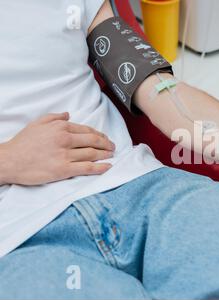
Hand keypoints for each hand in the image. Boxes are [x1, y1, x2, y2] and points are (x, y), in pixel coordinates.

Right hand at [0, 113, 114, 185]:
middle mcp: (65, 139)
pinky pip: (86, 168)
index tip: (104, 138)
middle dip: (106, 143)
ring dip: (105, 154)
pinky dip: (100, 167)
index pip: (86, 130)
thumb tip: (68, 114)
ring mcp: (65, 155)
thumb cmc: (22, 143)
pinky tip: (108, 167)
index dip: (99, 134)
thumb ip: (54, 117)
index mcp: (60, 127)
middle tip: (113, 146)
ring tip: (112, 155)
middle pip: (93, 141)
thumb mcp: (37, 124)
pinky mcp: (63, 169)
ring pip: (92, 153)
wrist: (9, 161)